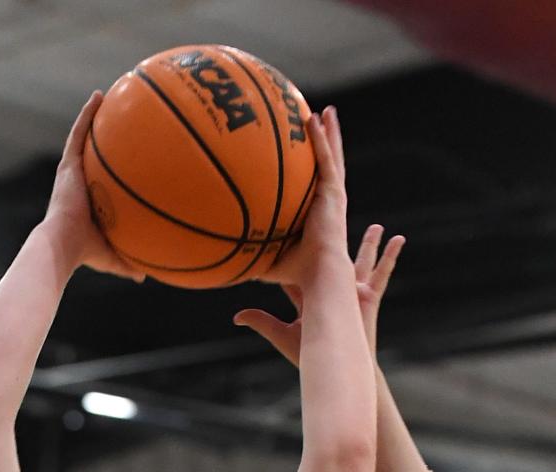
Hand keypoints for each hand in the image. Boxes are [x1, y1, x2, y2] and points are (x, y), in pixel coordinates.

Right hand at [44, 93, 145, 280]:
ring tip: (108, 97)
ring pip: (85, 138)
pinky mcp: (68, 164)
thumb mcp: (112, 257)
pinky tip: (99, 96)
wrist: (63, 245)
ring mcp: (72, 172)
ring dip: (94, 117)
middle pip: (93, 154)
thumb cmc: (84, 254)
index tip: (125, 155)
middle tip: (120, 120)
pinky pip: (79, 133)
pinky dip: (87, 115)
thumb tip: (145, 277)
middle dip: (104, 137)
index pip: (102, 179)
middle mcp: (79, 183)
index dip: (111, 166)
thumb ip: (128, 262)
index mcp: (89, 200)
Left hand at [234, 224, 404, 364]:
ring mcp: (353, 293)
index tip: (293, 231)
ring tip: (376, 226)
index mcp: (314, 295)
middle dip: (334, 241)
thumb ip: (261, 321)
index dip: (297, 252)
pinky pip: (383, 273)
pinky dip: (392, 256)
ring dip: (369, 244)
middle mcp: (335, 291)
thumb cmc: (310, 355)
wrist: (336, 365)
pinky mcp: (369, 297)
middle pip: (335, 260)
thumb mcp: (282, 334)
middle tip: (335, 220)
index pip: (303, 269)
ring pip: (363, 262)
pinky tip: (400, 239)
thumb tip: (236, 316)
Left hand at [260, 106, 348, 287]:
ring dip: (329, 133)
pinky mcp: (334, 193)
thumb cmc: (296, 275)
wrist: (320, 276)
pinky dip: (322, 139)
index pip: (314, 188)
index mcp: (317, 216)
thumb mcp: (267, 261)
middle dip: (325, 144)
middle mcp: (328, 203)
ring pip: (332, 157)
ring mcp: (333, 197)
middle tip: (321, 122)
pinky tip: (316, 118)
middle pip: (327, 166)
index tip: (304, 157)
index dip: (311, 172)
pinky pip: (326, 160)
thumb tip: (222, 260)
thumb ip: (250, 254)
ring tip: (327, 112)